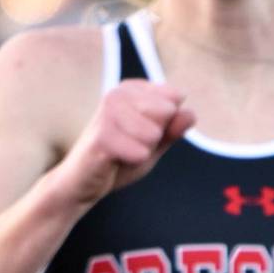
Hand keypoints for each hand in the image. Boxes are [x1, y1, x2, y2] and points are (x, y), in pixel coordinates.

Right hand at [54, 79, 194, 210]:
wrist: (81, 183)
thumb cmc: (118, 159)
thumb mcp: (152, 144)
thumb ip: (173, 129)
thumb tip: (192, 114)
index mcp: (132, 88)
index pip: (175, 99)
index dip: (164, 125)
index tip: (139, 134)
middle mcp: (118, 92)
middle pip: (166, 113)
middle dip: (154, 138)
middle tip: (128, 146)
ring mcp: (108, 111)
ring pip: (154, 133)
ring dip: (142, 151)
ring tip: (121, 153)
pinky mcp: (102, 135)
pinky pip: (140, 151)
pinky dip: (133, 162)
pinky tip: (114, 161)